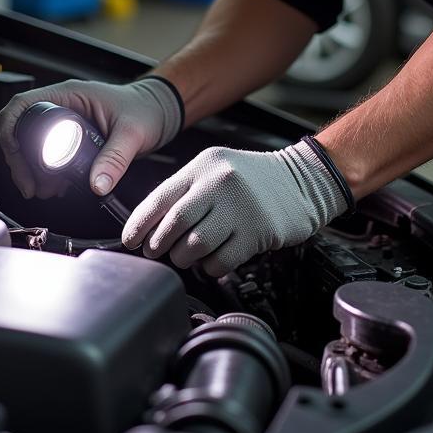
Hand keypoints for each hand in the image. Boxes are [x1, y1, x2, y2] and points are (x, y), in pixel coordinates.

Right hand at [0, 76, 183, 199]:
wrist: (160, 109)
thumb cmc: (147, 108)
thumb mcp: (133, 134)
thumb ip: (116, 159)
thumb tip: (97, 185)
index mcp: (70, 94)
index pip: (23, 105)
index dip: (10, 131)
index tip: (16, 159)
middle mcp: (64, 104)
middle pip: (22, 129)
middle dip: (20, 160)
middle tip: (31, 186)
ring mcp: (66, 119)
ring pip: (31, 143)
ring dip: (31, 169)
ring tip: (43, 190)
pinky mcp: (72, 134)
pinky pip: (46, 151)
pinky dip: (45, 170)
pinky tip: (55, 186)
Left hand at [121, 140, 348, 276]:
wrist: (302, 180)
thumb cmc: (253, 179)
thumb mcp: (217, 170)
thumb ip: (187, 191)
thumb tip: (150, 225)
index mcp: (204, 166)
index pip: (161, 197)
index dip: (140, 223)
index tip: (130, 240)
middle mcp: (220, 182)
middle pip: (174, 224)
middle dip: (159, 244)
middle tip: (157, 251)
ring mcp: (240, 207)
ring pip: (195, 245)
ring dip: (184, 258)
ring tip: (186, 256)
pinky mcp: (257, 231)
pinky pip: (220, 261)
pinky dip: (210, 267)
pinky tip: (212, 261)